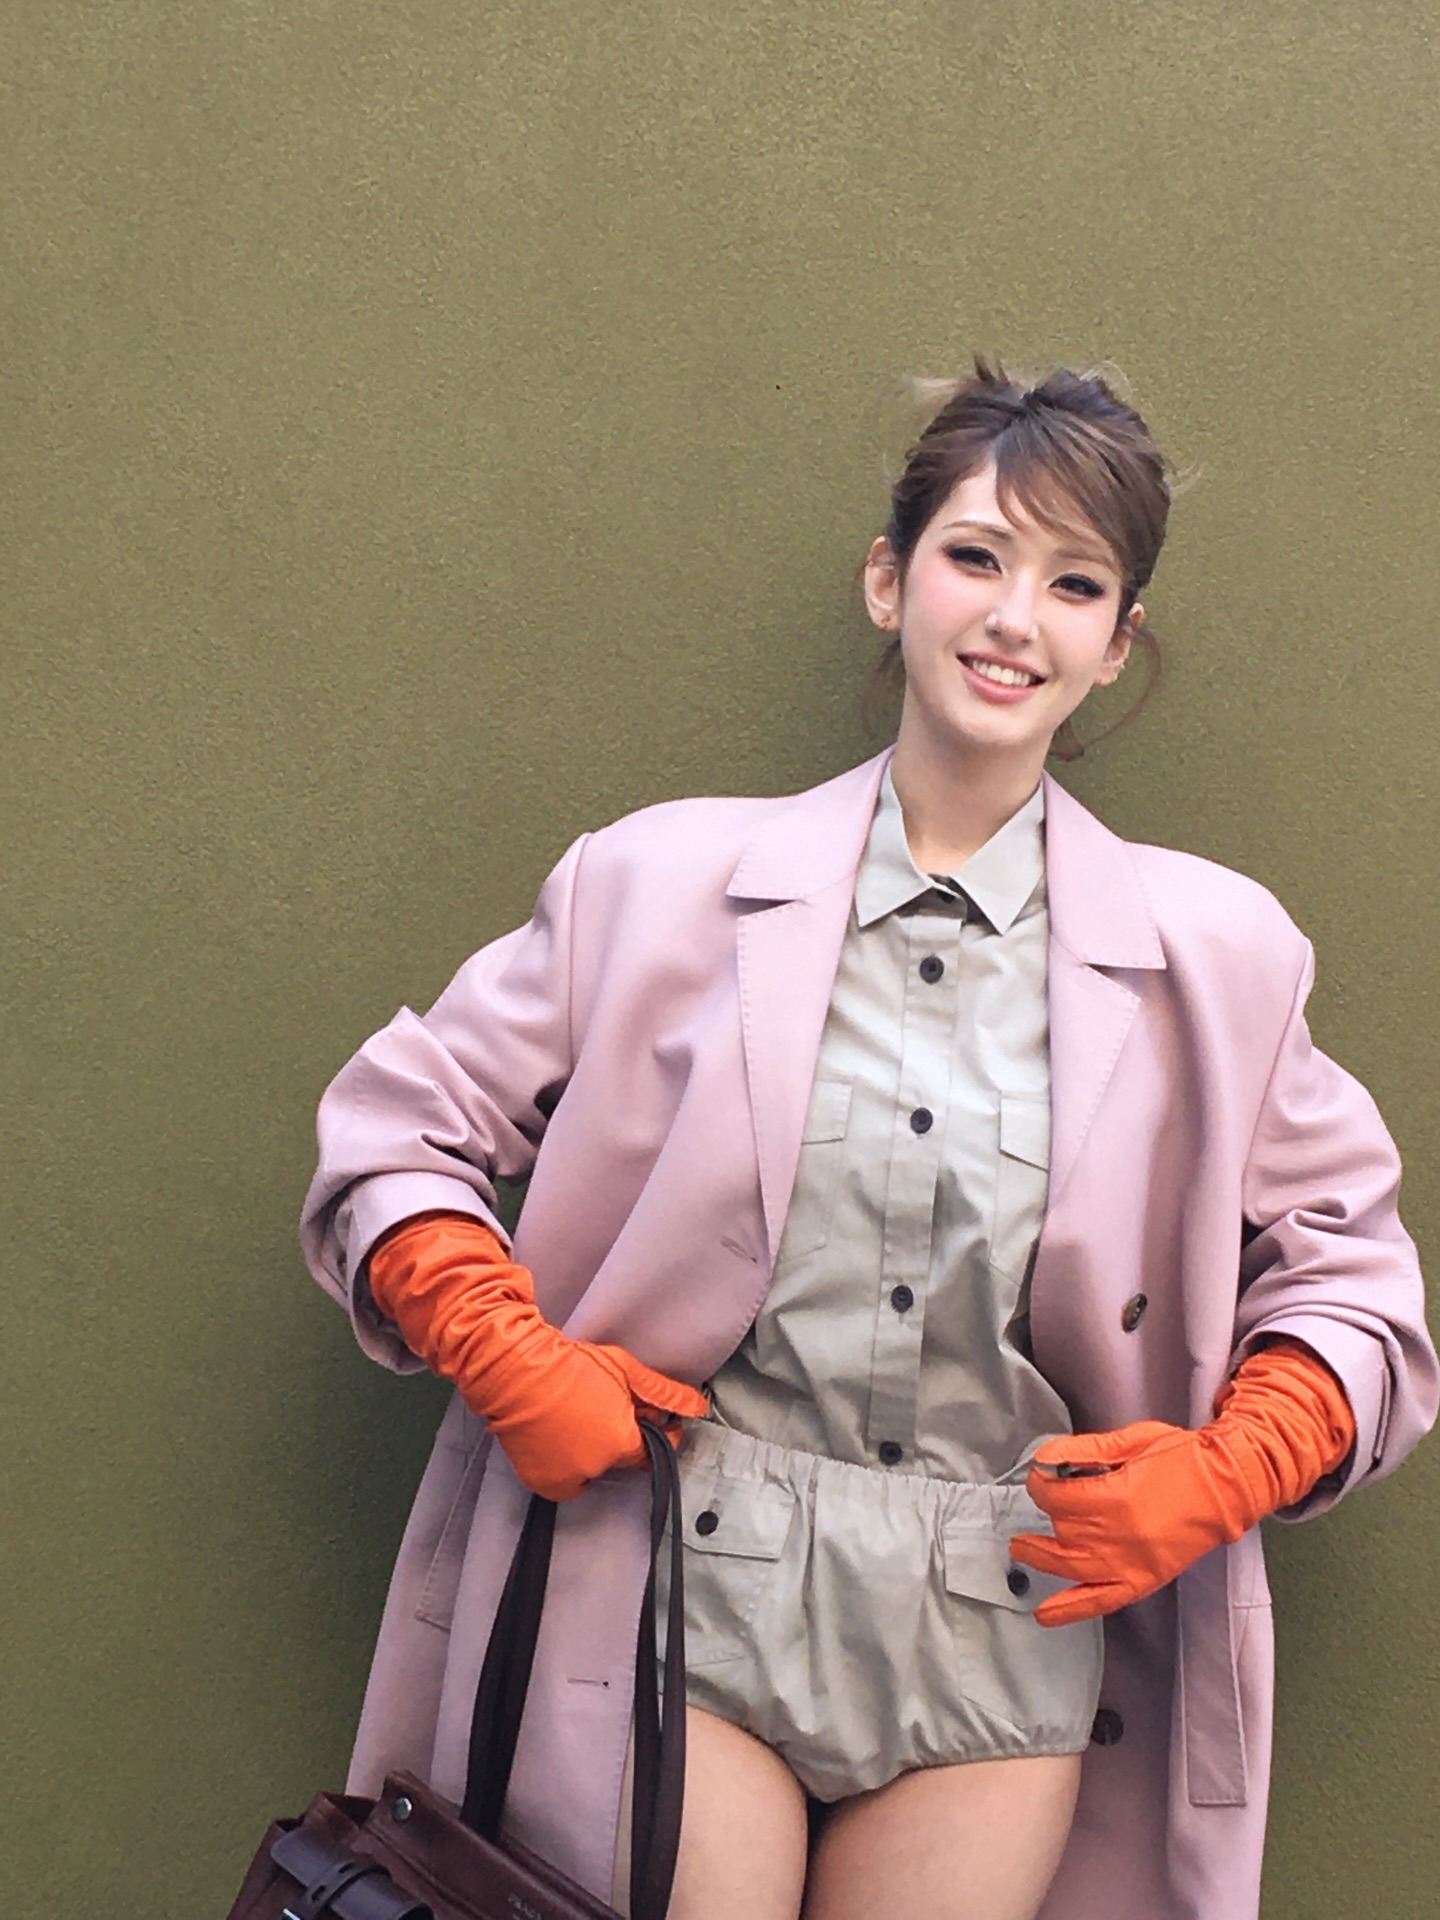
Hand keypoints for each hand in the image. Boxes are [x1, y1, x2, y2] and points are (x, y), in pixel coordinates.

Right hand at [367, 1212, 707, 1500]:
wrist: (512, 1369)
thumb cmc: (569, 1364)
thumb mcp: (624, 1370)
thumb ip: (664, 1393)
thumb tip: (699, 1407)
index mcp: (621, 1444)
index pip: (654, 1452)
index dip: (657, 1432)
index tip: (650, 1416)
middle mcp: (595, 1468)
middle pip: (621, 1458)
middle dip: (620, 1436)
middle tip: (603, 1406)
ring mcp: (565, 1478)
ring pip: (592, 1469)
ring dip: (592, 1450)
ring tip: (577, 1415)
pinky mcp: (541, 1482)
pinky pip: (566, 1478)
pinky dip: (565, 1462)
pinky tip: (559, 1431)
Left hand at [1008, 1421, 1249, 1625]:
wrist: (1226, 1485)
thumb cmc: (1182, 1456)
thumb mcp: (1131, 1439)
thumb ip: (1085, 1450)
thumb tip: (1045, 1459)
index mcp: (1117, 1497)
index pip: (1058, 1498)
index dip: (1042, 1484)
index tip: (1043, 1476)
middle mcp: (1121, 1537)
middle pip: (1064, 1530)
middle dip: (1049, 1511)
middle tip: (1044, 1498)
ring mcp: (1133, 1563)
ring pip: (1072, 1566)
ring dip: (1041, 1558)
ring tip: (1021, 1549)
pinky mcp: (1145, 1580)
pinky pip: (1102, 1601)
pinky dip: (1072, 1610)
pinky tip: (1045, 1614)